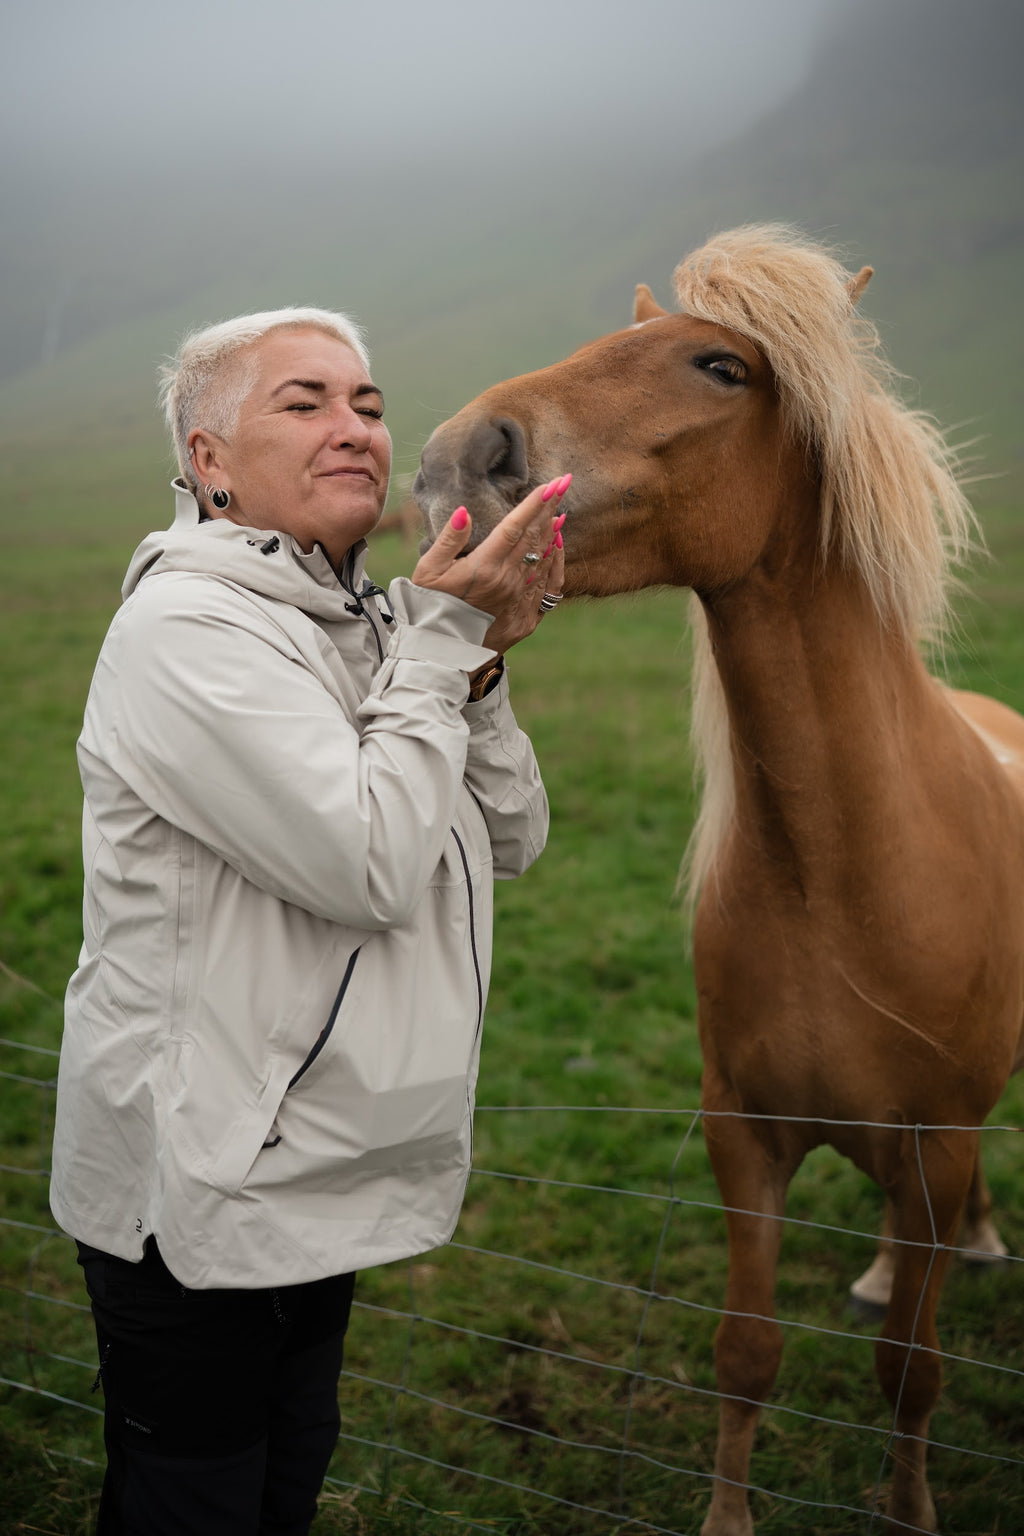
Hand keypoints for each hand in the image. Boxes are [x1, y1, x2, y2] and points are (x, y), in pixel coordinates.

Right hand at [411, 477, 568, 654]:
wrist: (441, 653)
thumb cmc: (429, 607)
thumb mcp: (428, 571)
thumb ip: (448, 540)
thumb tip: (463, 512)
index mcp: (485, 567)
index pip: (515, 527)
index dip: (535, 503)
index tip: (552, 483)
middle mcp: (508, 581)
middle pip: (534, 538)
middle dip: (549, 508)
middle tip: (563, 484)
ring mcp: (519, 600)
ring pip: (544, 559)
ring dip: (553, 532)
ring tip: (559, 509)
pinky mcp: (526, 618)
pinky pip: (549, 586)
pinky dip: (556, 563)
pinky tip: (557, 548)